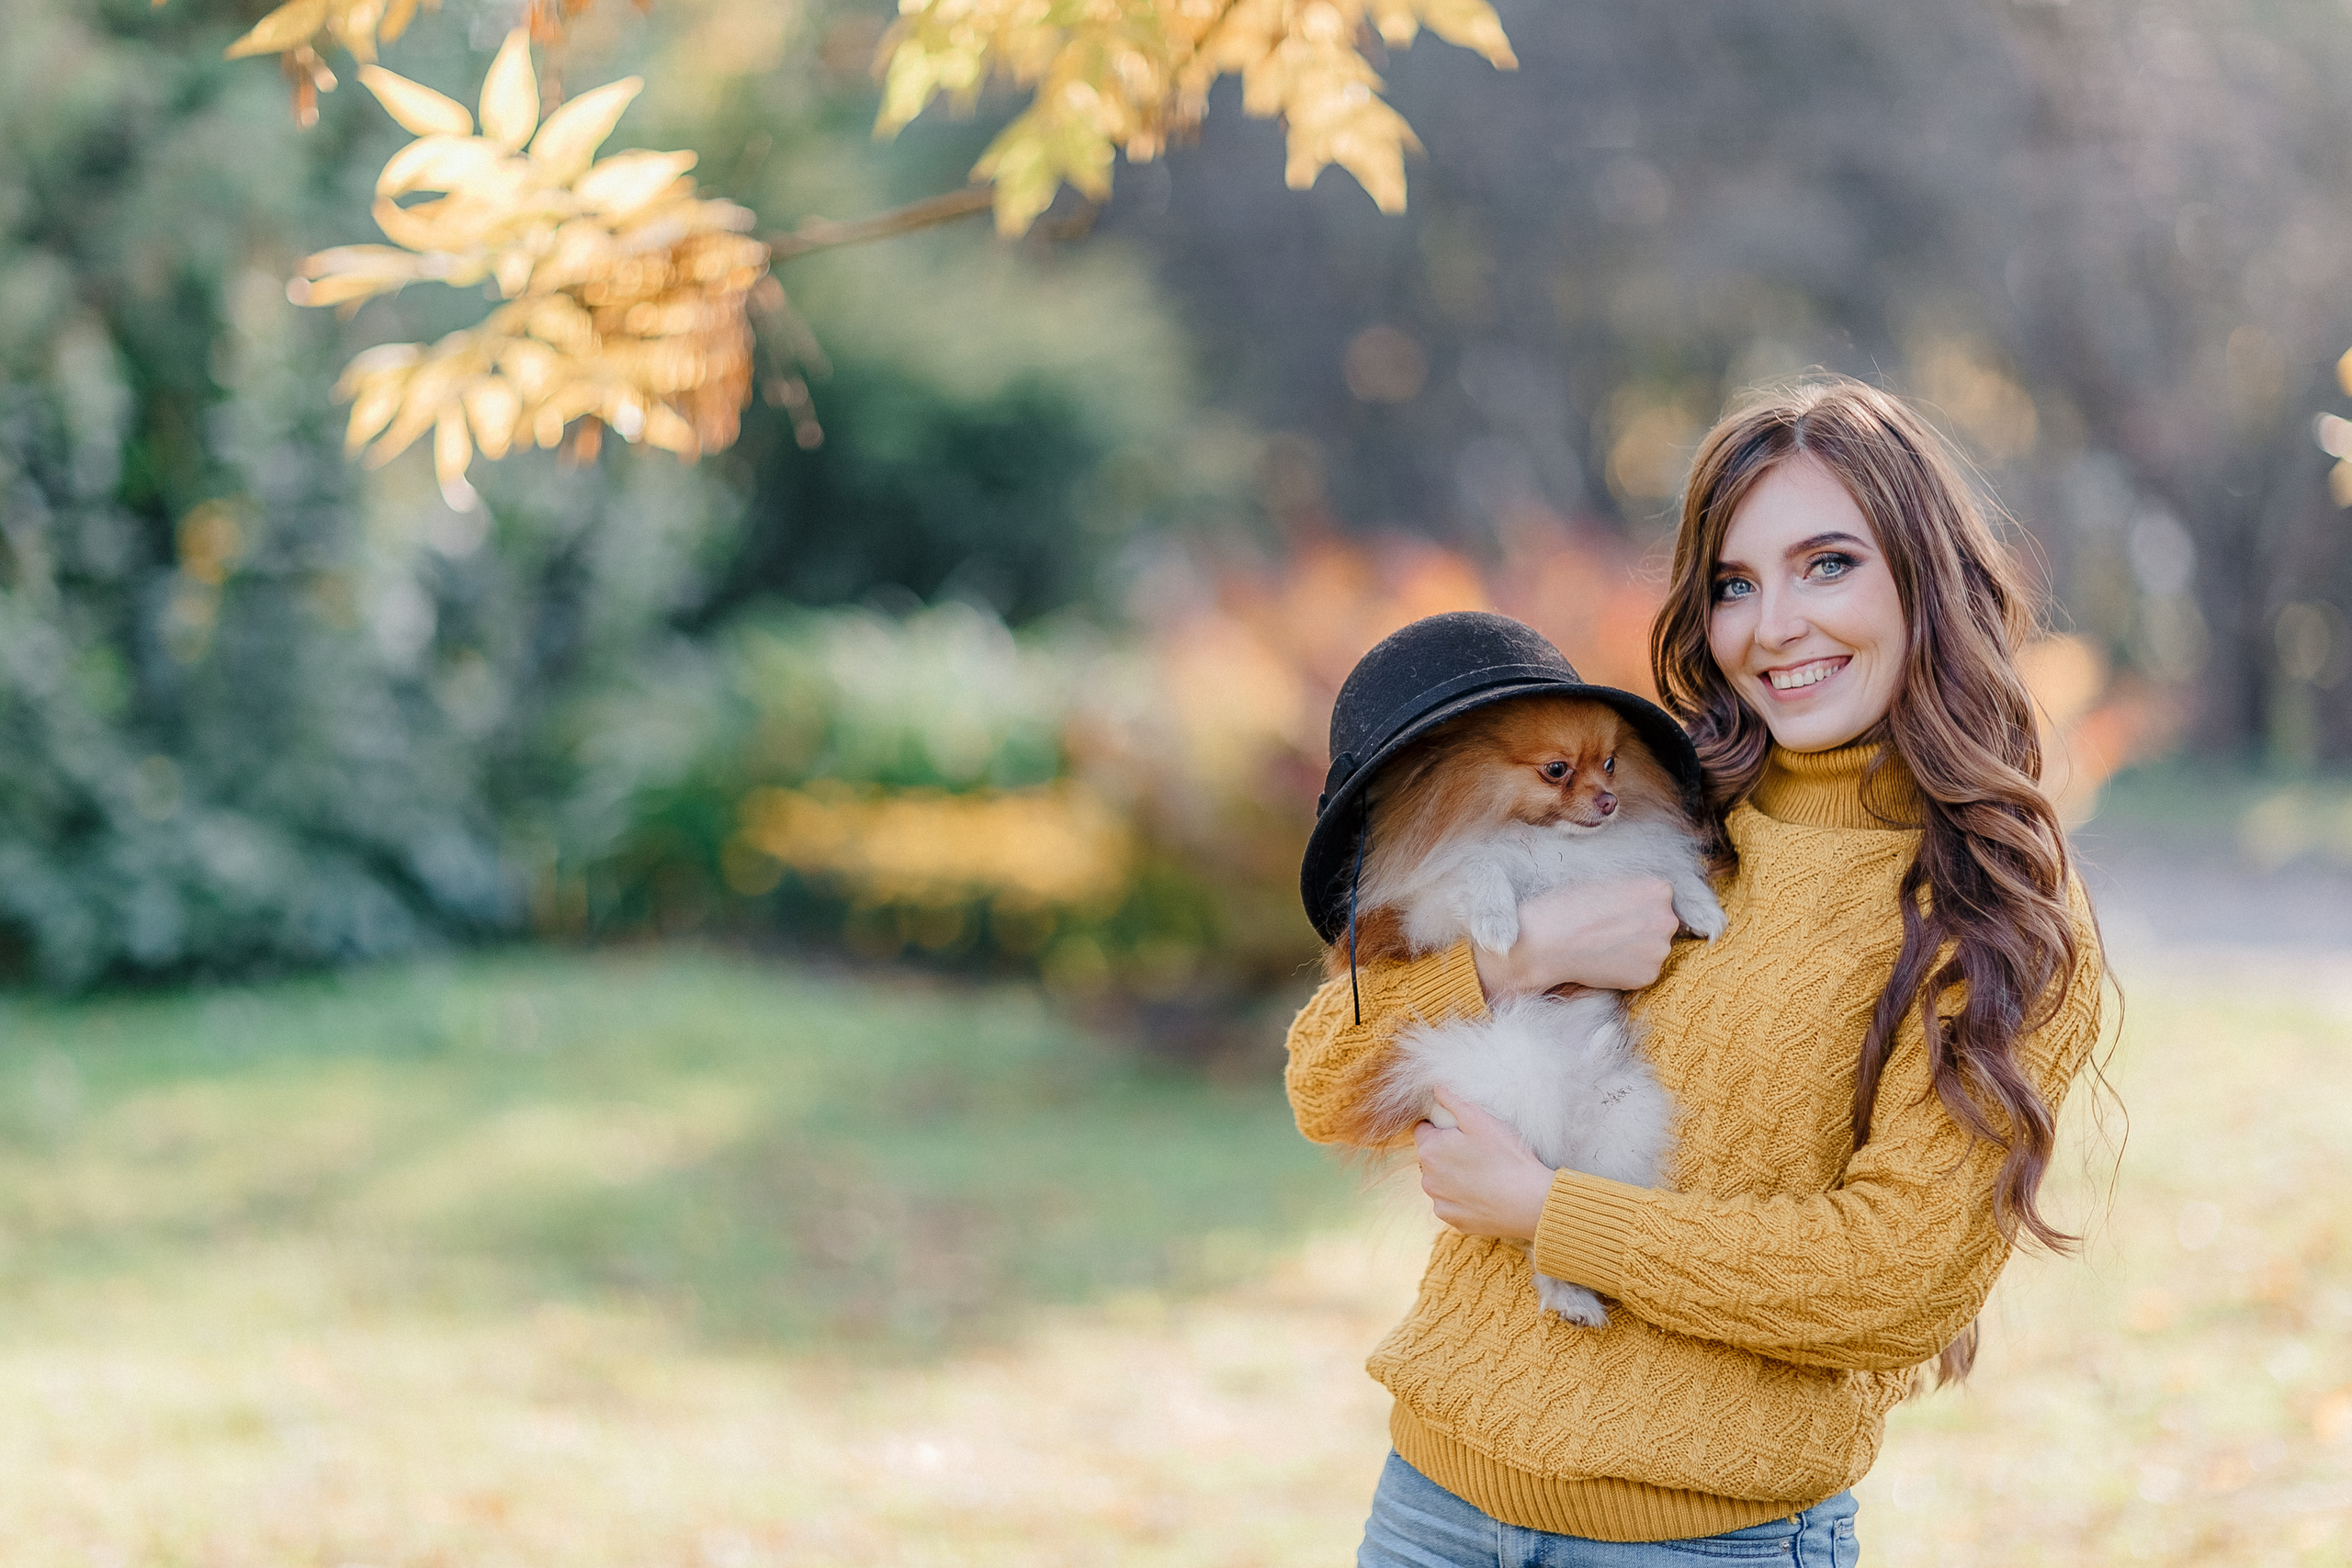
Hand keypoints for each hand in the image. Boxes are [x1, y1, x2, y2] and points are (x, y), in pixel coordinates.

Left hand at [1413, 1089, 1552, 1241]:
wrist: (1531, 1202)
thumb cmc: (1507, 1157)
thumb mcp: (1480, 1119)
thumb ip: (1453, 1100)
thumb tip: (1436, 1086)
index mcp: (1429, 1151)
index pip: (1423, 1130)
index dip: (1441, 1127)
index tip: (1462, 1131)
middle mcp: (1427, 1180)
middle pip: (1430, 1157)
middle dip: (1446, 1152)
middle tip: (1476, 1151)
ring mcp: (1440, 1203)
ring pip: (1440, 1182)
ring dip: (1453, 1176)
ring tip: (1483, 1173)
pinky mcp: (1453, 1221)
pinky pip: (1452, 1204)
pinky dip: (1463, 1198)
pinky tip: (1484, 1193)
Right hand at [1472, 877, 1679, 998]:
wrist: (1549, 940)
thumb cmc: (1569, 906)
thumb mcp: (1606, 882)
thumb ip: (1632, 891)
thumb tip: (1641, 903)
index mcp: (1659, 889)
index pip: (1659, 898)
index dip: (1636, 905)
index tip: (1617, 911)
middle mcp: (1667, 919)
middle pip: (1661, 923)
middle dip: (1641, 928)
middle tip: (1610, 931)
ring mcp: (1660, 950)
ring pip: (1653, 949)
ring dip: (1636, 949)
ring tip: (1604, 946)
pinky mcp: (1648, 975)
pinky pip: (1643, 970)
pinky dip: (1628, 969)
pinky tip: (1604, 961)